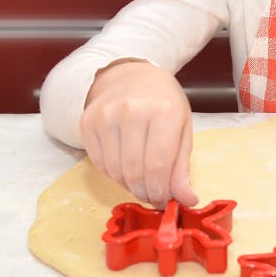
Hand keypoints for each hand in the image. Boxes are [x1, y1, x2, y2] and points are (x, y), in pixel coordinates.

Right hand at [80, 59, 198, 207]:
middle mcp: (132, 111)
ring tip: (140, 178)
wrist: (132, 76)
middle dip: (145, 191)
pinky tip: (124, 164)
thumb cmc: (163, 103)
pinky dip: (113, 172)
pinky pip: (99, 163)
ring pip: (115, 171)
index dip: (160, 191)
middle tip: (152, 195)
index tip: (163, 200)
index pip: (158, 166)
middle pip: (135, 172)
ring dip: (129, 184)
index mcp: (163, 111)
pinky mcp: (88, 122)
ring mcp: (107, 115)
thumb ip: (182, 167)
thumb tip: (187, 199)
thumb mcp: (182, 129)